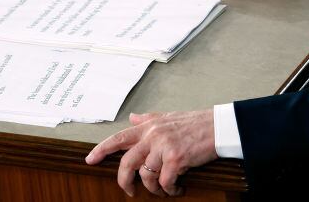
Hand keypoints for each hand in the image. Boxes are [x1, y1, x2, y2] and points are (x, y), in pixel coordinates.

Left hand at [85, 110, 216, 196]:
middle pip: (127, 163)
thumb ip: (148, 119)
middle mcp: (153, 136)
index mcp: (149, 126)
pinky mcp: (176, 159)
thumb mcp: (168, 117)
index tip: (90, 159)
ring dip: (154, 189)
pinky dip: (170, 190)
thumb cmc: (195, 123)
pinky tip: (178, 188)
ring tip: (164, 190)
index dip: (101, 149)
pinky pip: (164, 182)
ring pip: (146, 176)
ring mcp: (164, 147)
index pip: (119, 138)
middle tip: (130, 192)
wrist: (218, 126)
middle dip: (125, 182)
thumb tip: (132, 118)